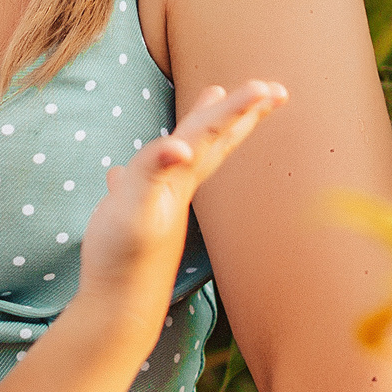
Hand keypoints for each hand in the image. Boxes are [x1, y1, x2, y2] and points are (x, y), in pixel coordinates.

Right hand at [75, 81, 284, 313]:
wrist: (117, 303)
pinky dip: (148, 166)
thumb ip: (153, 173)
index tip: (270, 89)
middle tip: (274, 90)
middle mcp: (175, 182)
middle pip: (213, 137)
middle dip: (240, 111)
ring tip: (218, 96)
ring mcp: (158, 196)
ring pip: (189, 152)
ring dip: (205, 124)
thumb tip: (179, 147)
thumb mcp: (136, 211)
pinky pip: (146, 177)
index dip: (239, 107)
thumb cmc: (127, 259)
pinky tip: (133, 169)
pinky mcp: (135, 210)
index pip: (214, 131)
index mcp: (179, 177)